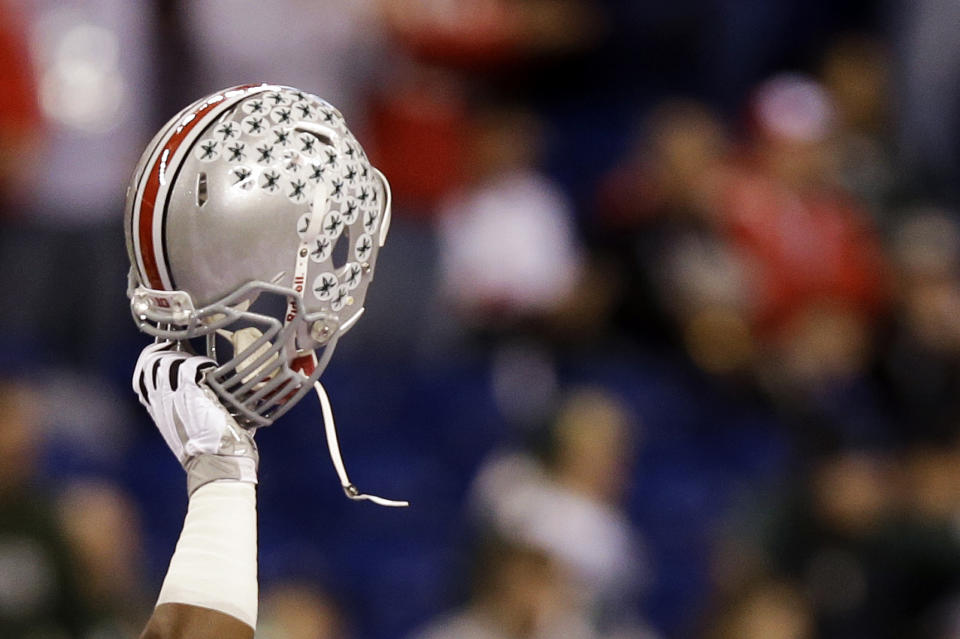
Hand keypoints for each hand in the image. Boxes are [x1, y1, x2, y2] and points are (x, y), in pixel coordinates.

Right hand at [134, 341, 257, 493]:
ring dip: (182, 354)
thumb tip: (212, 390)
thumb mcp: (192, 425)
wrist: (216, 463)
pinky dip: (201, 362)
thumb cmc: (213, 448)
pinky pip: (189, 364)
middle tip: (181, 345)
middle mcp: (159, 401)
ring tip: (197, 358)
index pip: (143, 374)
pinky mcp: (188, 392)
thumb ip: (193, 405)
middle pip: (149, 361)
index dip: (153, 358)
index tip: (167, 350)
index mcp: (157, 408)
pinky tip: (211, 368)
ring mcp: (171, 396)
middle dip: (164, 349)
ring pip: (165, 360)